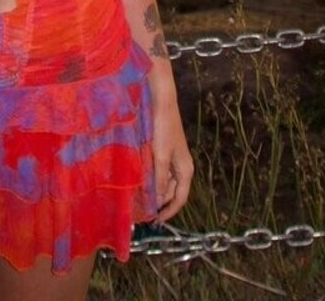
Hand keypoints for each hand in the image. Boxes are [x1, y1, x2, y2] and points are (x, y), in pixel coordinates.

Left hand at [150, 72, 192, 221]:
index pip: (179, 199)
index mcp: (185, 170)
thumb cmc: (163, 129)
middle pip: (171, 192)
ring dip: (154, 189)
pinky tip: (140, 178)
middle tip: (141, 210)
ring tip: (138, 196)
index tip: (155, 221)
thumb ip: (159, 179)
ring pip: (164, 182)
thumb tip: (158, 202)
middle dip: (159, 201)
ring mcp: (173, 158)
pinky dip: (151, 177)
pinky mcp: (165, 150)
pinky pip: (159, 171)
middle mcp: (182, 167)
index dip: (168, 212)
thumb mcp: (160, 156)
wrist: (162, 103)